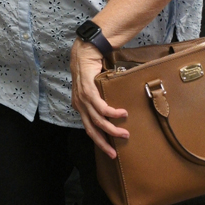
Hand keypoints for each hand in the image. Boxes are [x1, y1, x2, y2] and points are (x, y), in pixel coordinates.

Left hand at [70, 38, 128, 158]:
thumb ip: (100, 100)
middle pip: (91, 129)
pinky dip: (111, 112)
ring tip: (125, 133)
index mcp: (80, 106)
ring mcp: (82, 98)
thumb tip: (115, 111)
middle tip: (114, 153)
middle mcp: (79, 104)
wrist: (85, 52)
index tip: (110, 151)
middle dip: (103, 143)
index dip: (99, 141)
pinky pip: (100, 106)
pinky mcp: (87, 90)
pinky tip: (121, 114)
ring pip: (97, 120)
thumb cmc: (91, 70)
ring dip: (112, 129)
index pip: (88, 128)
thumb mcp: (94, 89)